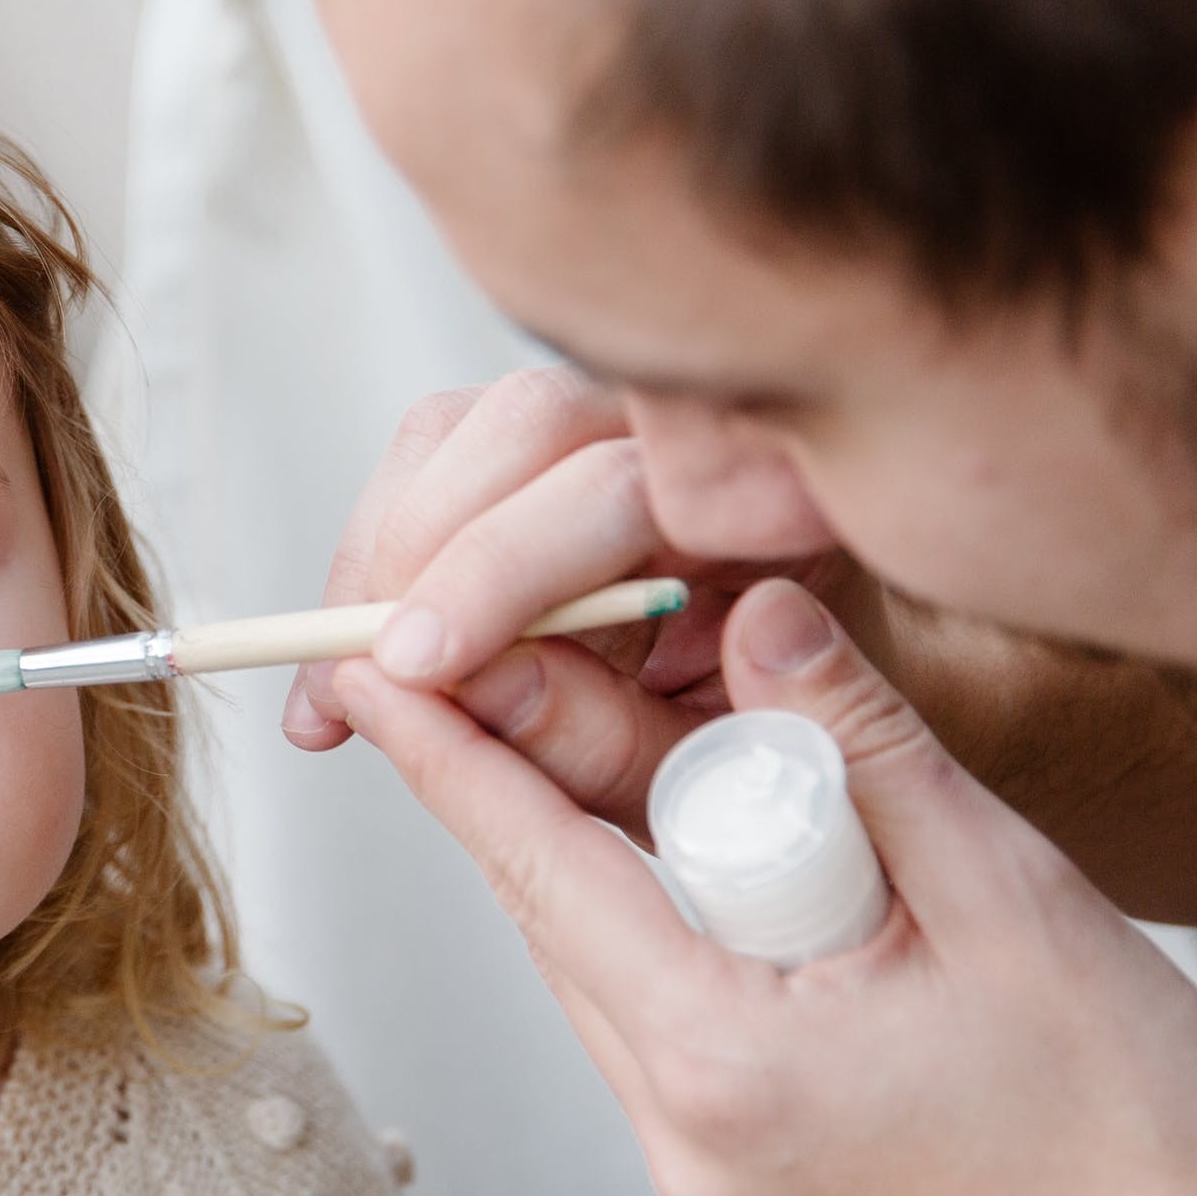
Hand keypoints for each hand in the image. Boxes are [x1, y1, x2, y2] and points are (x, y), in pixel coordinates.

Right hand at [281, 368, 854, 842]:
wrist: (848, 731)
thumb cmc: (806, 743)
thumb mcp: (717, 769)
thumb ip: (611, 738)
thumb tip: (476, 688)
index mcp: (779, 495)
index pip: (613, 489)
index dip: (497, 571)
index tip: (422, 667)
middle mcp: (695, 433)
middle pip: (522, 425)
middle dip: (419, 555)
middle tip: (360, 680)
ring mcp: (613, 428)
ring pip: (460, 432)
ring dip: (385, 555)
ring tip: (349, 686)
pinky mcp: (544, 455)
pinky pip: (438, 462)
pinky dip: (382, 557)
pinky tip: (367, 655)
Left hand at [332, 577, 1196, 1195]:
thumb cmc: (1134, 1129)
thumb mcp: (1009, 900)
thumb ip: (863, 749)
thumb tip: (757, 620)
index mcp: (725, 1058)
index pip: (542, 870)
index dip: (450, 764)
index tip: (377, 686)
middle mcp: (686, 1153)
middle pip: (569, 942)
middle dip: (552, 821)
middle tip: (555, 717)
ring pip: (621, 1018)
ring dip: (637, 920)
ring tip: (731, 852)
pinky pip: (673, 1097)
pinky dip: (693, 1014)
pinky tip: (779, 977)